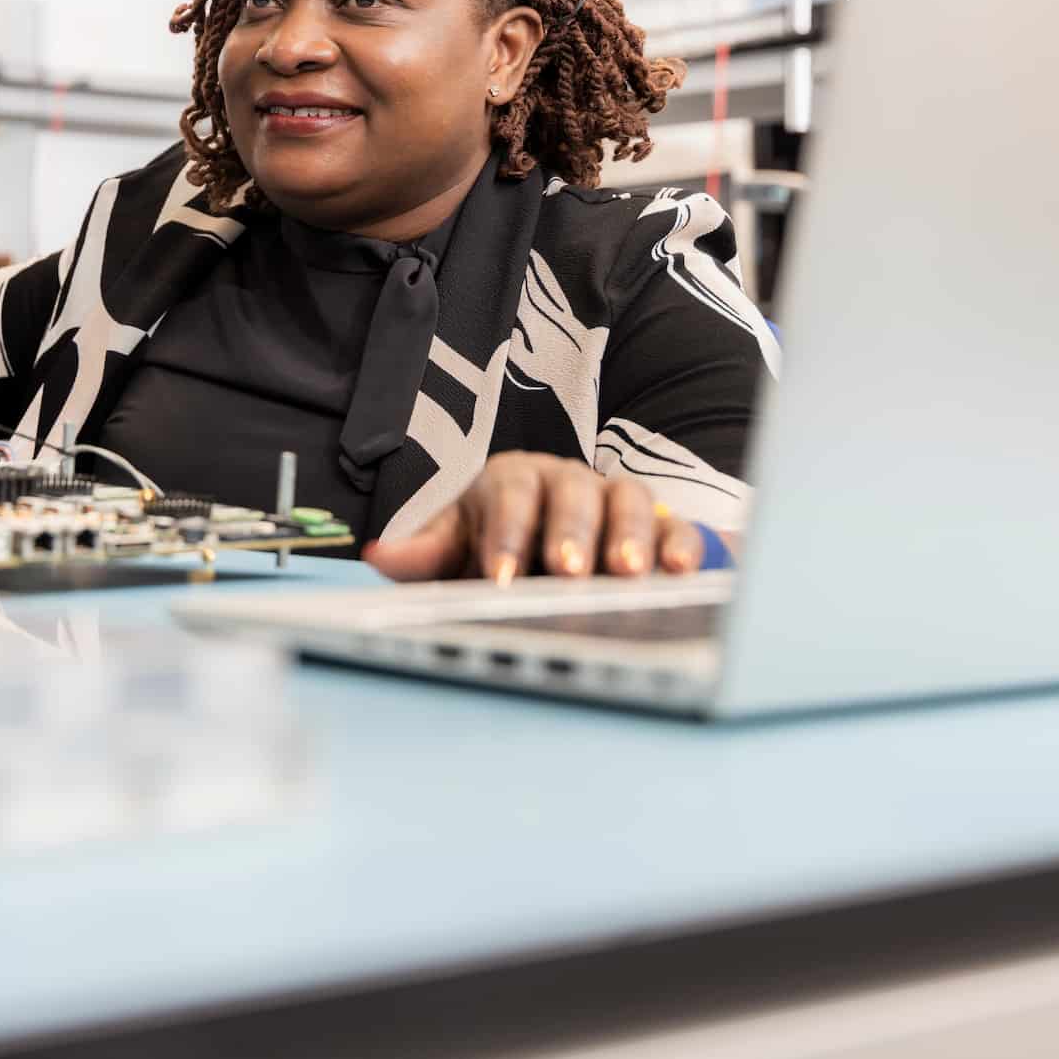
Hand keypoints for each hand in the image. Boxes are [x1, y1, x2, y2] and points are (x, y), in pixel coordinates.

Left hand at [365, 453, 707, 582]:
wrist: (553, 546)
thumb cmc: (497, 546)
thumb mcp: (457, 545)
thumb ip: (425, 551)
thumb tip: (377, 552)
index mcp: (513, 481)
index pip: (509, 496)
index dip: (506, 535)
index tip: (501, 577)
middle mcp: (567, 481)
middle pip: (571, 495)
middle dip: (570, 533)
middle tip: (568, 571)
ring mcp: (615, 499)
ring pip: (628, 501)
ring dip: (629, 536)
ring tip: (628, 574)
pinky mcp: (660, 523)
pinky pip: (674, 525)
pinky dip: (681, 543)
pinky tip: (681, 570)